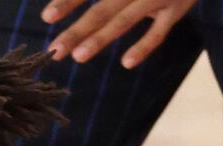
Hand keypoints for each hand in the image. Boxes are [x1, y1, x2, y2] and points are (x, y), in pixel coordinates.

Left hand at [40, 0, 195, 65]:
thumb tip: (61, 8)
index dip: (68, 1)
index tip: (46, 17)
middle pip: (103, 9)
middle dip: (77, 29)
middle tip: (54, 50)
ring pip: (125, 19)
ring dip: (101, 37)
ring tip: (78, 56)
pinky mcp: (176, 9)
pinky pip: (159, 31)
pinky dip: (144, 46)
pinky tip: (126, 63)